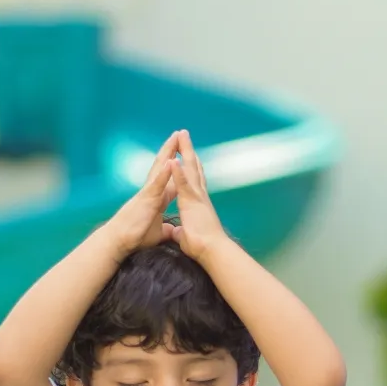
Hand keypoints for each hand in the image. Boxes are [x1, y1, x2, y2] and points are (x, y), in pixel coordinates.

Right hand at [102, 132, 180, 259]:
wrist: (120, 241)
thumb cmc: (136, 236)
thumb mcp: (157, 231)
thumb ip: (164, 228)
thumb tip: (171, 230)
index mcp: (157, 198)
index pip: (170, 178)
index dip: (178, 168)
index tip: (187, 157)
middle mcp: (153, 190)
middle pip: (164, 166)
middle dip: (173, 150)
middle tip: (181, 135)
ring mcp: (149, 192)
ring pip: (159, 168)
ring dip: (168, 152)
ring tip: (176, 137)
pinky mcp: (146, 198)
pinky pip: (156, 183)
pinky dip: (164, 172)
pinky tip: (171, 161)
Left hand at [169, 129, 229, 262]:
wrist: (212, 250)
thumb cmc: (203, 246)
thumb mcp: (187, 235)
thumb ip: (183, 230)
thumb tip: (178, 233)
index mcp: (197, 202)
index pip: (193, 179)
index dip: (189, 166)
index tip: (186, 154)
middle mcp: (199, 194)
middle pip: (194, 167)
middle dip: (188, 150)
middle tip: (184, 135)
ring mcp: (196, 196)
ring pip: (191, 169)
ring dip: (186, 151)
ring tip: (181, 135)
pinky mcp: (192, 201)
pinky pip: (184, 183)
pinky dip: (179, 171)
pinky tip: (174, 158)